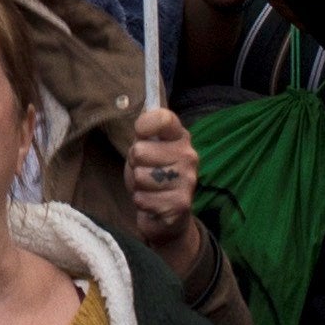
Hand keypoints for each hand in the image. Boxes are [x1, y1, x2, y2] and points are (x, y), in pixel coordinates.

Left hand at [121, 105, 201, 252]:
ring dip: (138, 186)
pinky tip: (153, 203)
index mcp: (179, 137)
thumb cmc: (152, 175)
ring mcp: (187, 180)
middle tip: (146, 171)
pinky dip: (142, 202)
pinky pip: (143, 199)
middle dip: (135, 164)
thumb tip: (144, 111)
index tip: (140, 133)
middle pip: (140, 151)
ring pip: (140, 176)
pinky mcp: (181, 204)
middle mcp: (189, 156)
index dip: (144, 125)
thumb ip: (144, 132)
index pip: (163, 118)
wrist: (167, 214)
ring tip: (150, 188)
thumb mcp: (145, 148)